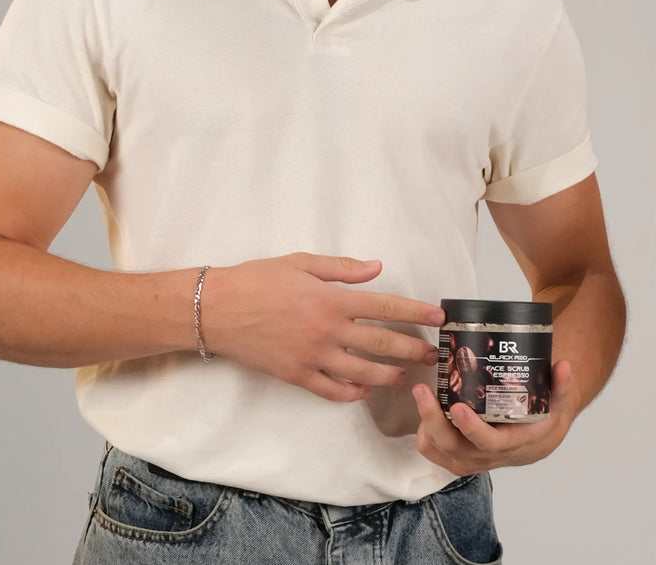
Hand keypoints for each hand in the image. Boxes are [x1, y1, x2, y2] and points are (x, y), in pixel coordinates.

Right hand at [201, 254, 443, 402]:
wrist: (216, 309)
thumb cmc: (257, 280)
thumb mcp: (301, 262)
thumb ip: (342, 268)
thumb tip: (377, 268)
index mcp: (331, 299)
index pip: (385, 306)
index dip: (415, 312)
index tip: (438, 317)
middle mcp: (327, 330)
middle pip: (381, 343)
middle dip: (412, 349)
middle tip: (432, 355)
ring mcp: (312, 357)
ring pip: (361, 372)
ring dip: (388, 375)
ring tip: (404, 375)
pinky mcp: (296, 375)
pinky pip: (331, 390)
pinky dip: (351, 392)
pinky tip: (364, 389)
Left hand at [410, 360, 580, 474]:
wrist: (538, 440)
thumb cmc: (545, 419)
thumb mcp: (559, 404)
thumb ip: (562, 386)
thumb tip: (564, 366)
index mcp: (512, 443)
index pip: (488, 442)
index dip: (471, 428)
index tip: (458, 407)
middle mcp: (488, 456)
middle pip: (454, 446)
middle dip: (434, 419)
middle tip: (424, 390)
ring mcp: (470, 460)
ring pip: (439, 450)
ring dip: (426, 425)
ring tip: (423, 394)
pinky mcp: (459, 459)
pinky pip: (434, 452)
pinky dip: (426, 434)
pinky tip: (427, 410)